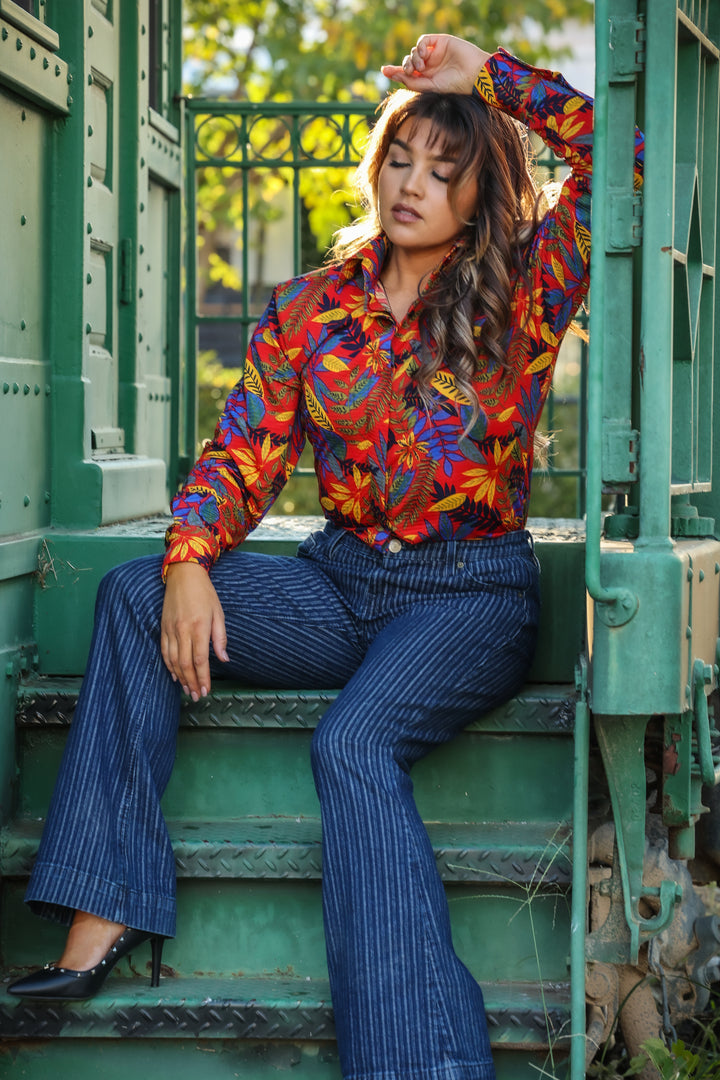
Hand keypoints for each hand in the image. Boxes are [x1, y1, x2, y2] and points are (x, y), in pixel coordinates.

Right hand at [161, 562, 228, 699]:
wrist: (183, 575)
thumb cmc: (205, 593)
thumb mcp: (219, 613)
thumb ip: (220, 638)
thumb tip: (224, 659)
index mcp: (199, 627)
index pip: (200, 660)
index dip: (203, 678)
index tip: (206, 690)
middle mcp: (183, 630)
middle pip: (186, 664)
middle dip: (192, 682)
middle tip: (197, 696)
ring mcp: (171, 630)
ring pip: (174, 660)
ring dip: (181, 678)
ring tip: (187, 690)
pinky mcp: (163, 627)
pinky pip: (164, 651)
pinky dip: (169, 666)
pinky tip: (175, 675)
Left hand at [381, 34, 490, 94]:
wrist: (474, 74)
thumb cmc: (455, 85)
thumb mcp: (430, 87)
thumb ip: (413, 82)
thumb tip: (396, 75)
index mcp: (427, 78)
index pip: (407, 74)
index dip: (395, 71)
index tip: (384, 70)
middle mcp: (430, 66)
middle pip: (409, 62)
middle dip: (405, 66)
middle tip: (411, 71)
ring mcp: (435, 53)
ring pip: (414, 52)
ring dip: (413, 59)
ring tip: (421, 66)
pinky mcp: (440, 42)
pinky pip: (423, 41)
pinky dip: (419, 47)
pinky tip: (423, 55)